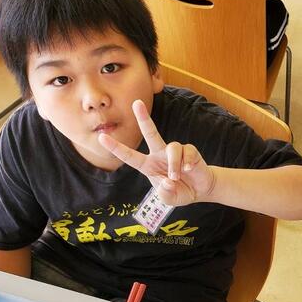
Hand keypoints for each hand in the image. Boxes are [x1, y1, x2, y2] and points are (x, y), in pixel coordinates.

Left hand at [98, 100, 215, 205]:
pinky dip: (187, 163)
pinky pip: (186, 152)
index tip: (102, 137)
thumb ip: (165, 193)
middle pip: (150, 132)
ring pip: (172, 148)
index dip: (116, 147)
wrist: (200, 190)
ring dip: (173, 165)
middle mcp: (159, 154)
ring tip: (176, 177)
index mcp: (148, 165)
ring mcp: (174, 151)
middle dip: (143, 117)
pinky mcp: (189, 151)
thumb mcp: (169, 199)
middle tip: (136, 103)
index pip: (130, 156)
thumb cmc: (179, 192)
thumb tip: (168, 181)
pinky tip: (189, 170)